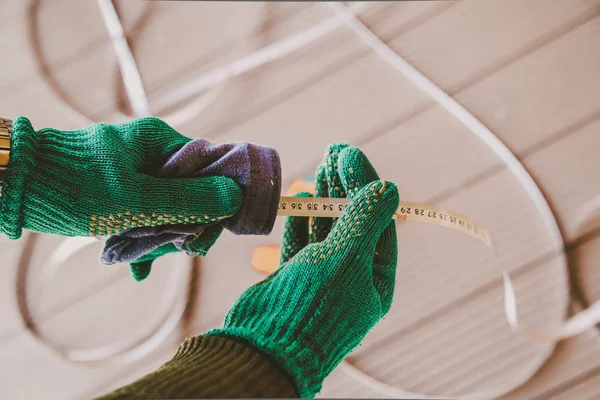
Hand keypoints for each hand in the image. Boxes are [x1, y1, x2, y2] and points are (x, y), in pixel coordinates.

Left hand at [0, 117, 255, 279]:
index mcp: (159, 141)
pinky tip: (134, 263)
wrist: (14, 187)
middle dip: (183, 225)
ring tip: (142, 258)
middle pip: (190, 190)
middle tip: (170, 250)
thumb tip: (233, 196)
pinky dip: (140, 234)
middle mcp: (149, 150)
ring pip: (167, 205)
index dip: (216, 202)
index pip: (209, 168)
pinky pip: (143, 210)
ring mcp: (132, 168)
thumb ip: (187, 199)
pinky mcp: (116, 186)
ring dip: (159, 235)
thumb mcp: (136, 200)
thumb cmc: (74, 189)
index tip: (206, 233)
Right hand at [207, 143, 398, 396]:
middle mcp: (351, 278)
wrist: (265, 347)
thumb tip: (388, 188)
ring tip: (321, 166)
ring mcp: (321, 278)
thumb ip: (364, 220)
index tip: (349, 155)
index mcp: (374, 280)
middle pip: (353, 222)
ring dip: (325, 198)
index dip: (365, 185)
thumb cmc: (312, 307)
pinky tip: (301, 199)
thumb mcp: (345, 259)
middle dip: (345, 186)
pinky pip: (301, 241)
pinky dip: (301, 219)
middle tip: (335, 152)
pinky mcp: (293, 278)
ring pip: (326, 228)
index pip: (377, 222)